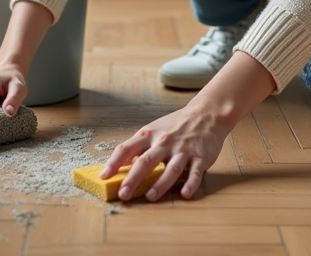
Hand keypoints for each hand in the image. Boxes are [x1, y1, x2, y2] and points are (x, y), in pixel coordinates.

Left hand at [99, 51, 276, 201]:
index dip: (113, 162)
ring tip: (150, 196)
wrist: (207, 114)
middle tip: (123, 194)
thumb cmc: (176, 125)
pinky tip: (184, 193)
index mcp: (150, 134)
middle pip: (146, 161)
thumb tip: (121, 166)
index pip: (127, 148)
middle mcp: (165, 142)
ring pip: (171, 169)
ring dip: (160, 184)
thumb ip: (139, 147)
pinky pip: (195, 172)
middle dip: (133, 178)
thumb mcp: (154, 129)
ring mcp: (183, 150)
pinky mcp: (201, 157)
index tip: (104, 177)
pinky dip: (190, 183)